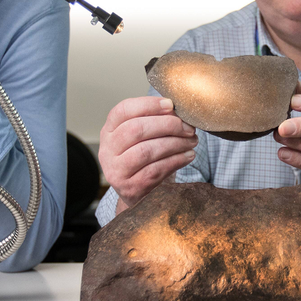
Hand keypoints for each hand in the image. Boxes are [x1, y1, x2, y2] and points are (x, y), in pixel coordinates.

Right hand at [100, 96, 197, 211]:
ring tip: (192, 141)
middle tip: (188, 127)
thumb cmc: (144, 159)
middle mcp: (108, 150)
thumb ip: (153, 121)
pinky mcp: (130, 188)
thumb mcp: (142, 138)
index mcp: (109, 131)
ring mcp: (116, 170)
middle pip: (136, 129)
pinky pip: (155, 170)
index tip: (171, 105)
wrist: (139, 195)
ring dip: (175, 144)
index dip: (148, 104)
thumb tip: (176, 110)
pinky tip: (188, 156)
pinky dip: (176, 160)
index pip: (123, 110)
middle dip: (167, 125)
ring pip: (146, 151)